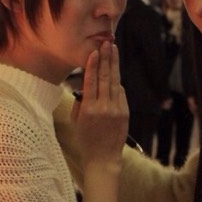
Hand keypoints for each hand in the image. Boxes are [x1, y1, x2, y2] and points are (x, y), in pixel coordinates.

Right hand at [72, 42, 129, 167]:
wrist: (103, 158)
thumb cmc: (85, 139)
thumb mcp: (76, 120)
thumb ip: (80, 101)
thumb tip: (86, 85)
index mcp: (88, 109)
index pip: (91, 82)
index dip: (93, 65)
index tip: (94, 52)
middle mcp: (103, 107)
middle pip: (105, 78)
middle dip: (106, 59)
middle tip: (107, 43)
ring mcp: (116, 110)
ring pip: (115, 83)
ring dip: (114, 65)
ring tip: (113, 50)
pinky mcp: (125, 113)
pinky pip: (121, 93)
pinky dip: (116, 84)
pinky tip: (114, 73)